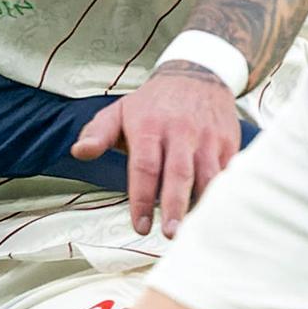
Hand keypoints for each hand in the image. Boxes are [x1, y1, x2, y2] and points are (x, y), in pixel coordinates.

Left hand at [74, 64, 244, 236]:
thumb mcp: (119, 111)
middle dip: (175, 207)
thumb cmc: (152, 103)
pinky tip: (215, 214)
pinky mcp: (228, 142)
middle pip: (178, 174)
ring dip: (201, 204)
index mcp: (149, 127)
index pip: (145, 168)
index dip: (142, 199)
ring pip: (207, 176)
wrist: (199, 74)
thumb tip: (79, 152)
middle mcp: (180, 132)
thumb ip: (97, 134)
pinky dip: (222, 194)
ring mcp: (207, 138)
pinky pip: (227, 172)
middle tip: (171, 234)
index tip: (140, 226)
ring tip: (194, 230)